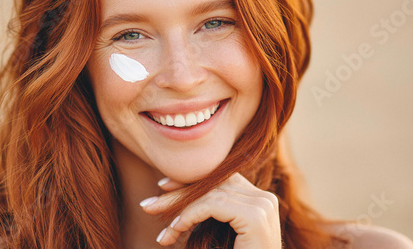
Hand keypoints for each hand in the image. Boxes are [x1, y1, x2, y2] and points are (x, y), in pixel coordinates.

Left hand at [139, 172, 281, 247]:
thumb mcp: (217, 233)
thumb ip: (205, 210)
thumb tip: (167, 186)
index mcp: (258, 199)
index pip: (219, 178)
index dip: (190, 180)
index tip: (162, 187)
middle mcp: (264, 198)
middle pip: (213, 183)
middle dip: (178, 193)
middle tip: (148, 205)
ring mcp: (263, 206)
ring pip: (210, 194)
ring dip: (178, 211)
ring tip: (162, 234)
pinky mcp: (255, 217)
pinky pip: (212, 205)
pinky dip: (189, 216)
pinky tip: (175, 229)